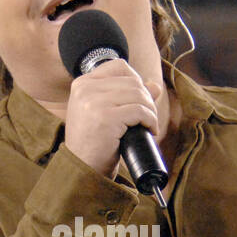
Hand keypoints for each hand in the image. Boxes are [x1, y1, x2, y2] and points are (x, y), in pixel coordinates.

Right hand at [63, 58, 163, 176]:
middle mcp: (85, 89)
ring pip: (139, 94)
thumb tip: (154, 85)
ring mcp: (94, 102)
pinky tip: (150, 131)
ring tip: (149, 125)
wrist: (83, 169)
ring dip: (151, 111)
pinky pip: (140, 111)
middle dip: (147, 99)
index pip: (119, 67)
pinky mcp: (106, 117)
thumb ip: (126, 96)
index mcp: (82, 84)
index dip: (136, 82)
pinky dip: (151, 121)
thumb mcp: (106, 114)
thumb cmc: (94, 144)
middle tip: (148, 118)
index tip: (139, 101)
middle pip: (132, 81)